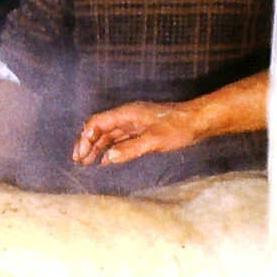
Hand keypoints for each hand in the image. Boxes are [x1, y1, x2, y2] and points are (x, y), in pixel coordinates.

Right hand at [72, 101, 194, 167]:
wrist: (197, 122)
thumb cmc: (178, 128)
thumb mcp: (153, 140)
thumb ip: (129, 149)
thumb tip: (107, 159)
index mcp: (126, 114)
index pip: (97, 123)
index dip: (86, 138)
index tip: (81, 154)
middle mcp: (127, 117)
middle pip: (100, 128)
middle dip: (87, 144)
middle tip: (79, 161)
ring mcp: (134, 124)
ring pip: (109, 135)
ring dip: (97, 148)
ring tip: (87, 163)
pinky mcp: (141, 131)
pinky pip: (119, 139)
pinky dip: (110, 149)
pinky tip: (106, 160)